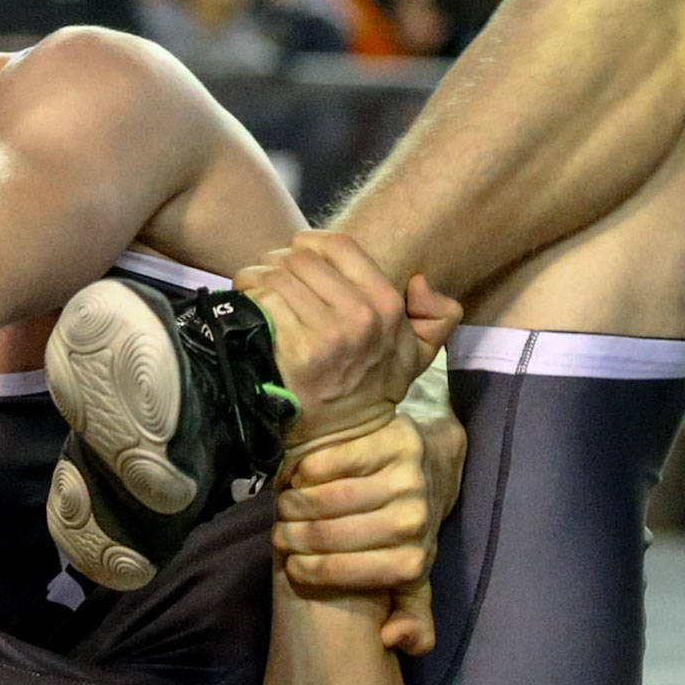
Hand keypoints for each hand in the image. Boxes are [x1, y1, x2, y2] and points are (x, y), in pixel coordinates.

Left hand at [233, 231, 461, 454]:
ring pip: (275, 274)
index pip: (337, 245)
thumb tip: (419, 282)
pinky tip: (249, 311)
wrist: (336, 439)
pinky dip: (248, 299)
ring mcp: (326, 335)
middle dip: (277, 264)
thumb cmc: (368, 389)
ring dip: (256, 279)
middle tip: (270, 282)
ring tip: (255, 294)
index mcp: (387, 307)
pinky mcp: (293, 351)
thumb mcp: (417, 356)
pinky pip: (261, 300)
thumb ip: (436, 317)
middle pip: (299, 258)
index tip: (297, 262)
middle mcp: (359, 317)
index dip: (309, 245)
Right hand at [274, 411, 466, 655]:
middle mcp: (414, 521)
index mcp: (413, 562)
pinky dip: (306, 471)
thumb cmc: (406, 531)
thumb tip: (389, 638)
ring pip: (326, 497)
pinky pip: (332, 461)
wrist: (431, 467)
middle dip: (292, 535)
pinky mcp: (395, 440)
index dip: (305, 569)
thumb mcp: (413, 581)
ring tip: (285, 508)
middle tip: (281, 533)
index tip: (291, 565)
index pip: (340, 572)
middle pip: (328, 533)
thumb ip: (410, 620)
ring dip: (293, 504)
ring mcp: (407, 478)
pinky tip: (301, 479)